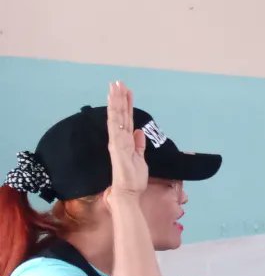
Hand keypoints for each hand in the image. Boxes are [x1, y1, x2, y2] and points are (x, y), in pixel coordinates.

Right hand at [104, 81, 147, 196]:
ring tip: (115, 86)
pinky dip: (115, 114)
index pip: (126, 120)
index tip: (126, 91)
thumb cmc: (133, 180)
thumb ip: (139, 146)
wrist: (127, 193)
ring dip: (116, 101)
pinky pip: (115, 127)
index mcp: (125, 142)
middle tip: (118, 82)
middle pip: (120, 115)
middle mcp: (119, 139)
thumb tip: (139, 132)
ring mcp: (117, 142)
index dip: (126, 105)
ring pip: (116, 117)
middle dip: (119, 98)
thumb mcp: (141, 160)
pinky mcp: (117, 146)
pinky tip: (114, 103)